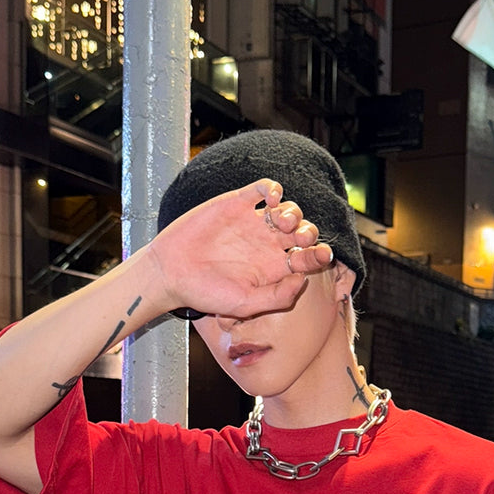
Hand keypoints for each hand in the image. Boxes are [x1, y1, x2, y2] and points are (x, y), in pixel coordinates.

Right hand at [145, 179, 332, 318]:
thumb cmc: (206, 293)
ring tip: (280, 221)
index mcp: (273, 269)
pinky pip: (262, 189)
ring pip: (287, 210)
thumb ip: (277, 297)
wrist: (171, 272)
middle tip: (298, 236)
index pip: (307, 258)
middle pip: (302, 232)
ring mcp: (252, 223)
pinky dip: (273, 189)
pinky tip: (272, 198)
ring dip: (293, 212)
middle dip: (308, 231)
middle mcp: (267, 245)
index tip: (322, 254)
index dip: (319, 255)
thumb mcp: (244, 304)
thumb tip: (303, 279)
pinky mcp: (236, 204)